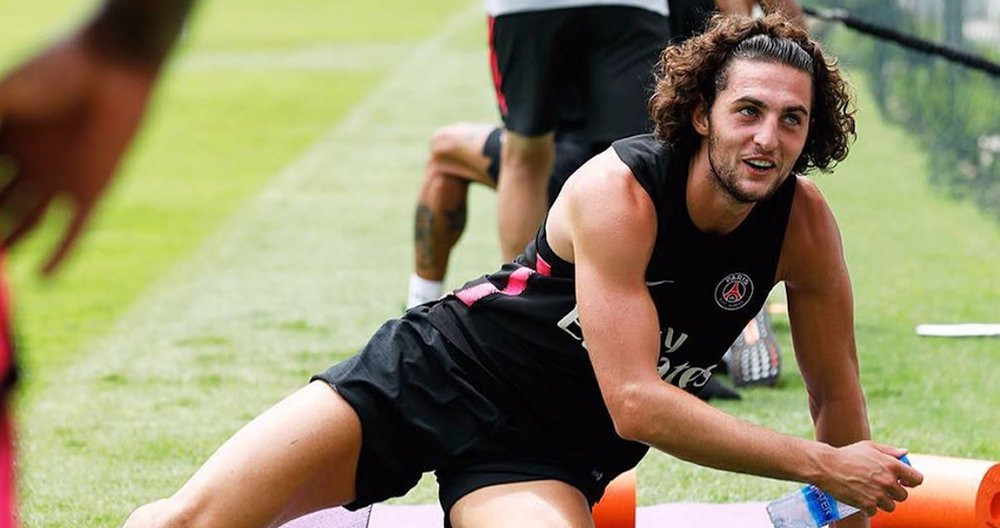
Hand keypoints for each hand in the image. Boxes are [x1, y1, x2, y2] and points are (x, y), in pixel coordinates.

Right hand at [0, 31, 156, 274]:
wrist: (114, 71)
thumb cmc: (55, 72)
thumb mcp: (3, 97)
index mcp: (1, 138)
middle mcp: (26, 163)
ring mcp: (58, 179)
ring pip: (28, 223)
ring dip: (12, 245)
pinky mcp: (91, 189)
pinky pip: (75, 230)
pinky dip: (61, 254)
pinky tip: (44, 279)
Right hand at [817, 441, 922, 517]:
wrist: (827, 466)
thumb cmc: (848, 454)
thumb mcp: (869, 447)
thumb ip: (889, 451)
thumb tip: (905, 453)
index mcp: (892, 465)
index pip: (917, 479)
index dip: (912, 481)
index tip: (904, 482)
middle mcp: (888, 481)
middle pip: (903, 496)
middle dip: (893, 493)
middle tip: (881, 487)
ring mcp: (878, 494)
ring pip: (890, 506)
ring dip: (882, 502)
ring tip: (870, 493)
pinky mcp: (867, 504)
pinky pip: (875, 511)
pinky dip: (868, 507)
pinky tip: (860, 498)